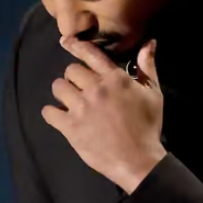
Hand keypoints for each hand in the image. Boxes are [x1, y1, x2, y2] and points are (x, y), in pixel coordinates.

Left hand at [42, 36, 166, 192]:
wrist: (138, 160)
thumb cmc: (148, 127)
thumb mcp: (153, 94)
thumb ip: (147, 67)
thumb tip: (149, 43)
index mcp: (115, 79)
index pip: (90, 54)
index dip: (75, 46)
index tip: (66, 42)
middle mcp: (96, 89)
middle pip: (70, 70)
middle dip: (74, 77)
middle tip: (79, 89)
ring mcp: (81, 108)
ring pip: (58, 87)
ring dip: (62, 93)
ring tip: (69, 102)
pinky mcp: (70, 127)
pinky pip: (49, 112)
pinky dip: (51, 113)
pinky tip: (58, 116)